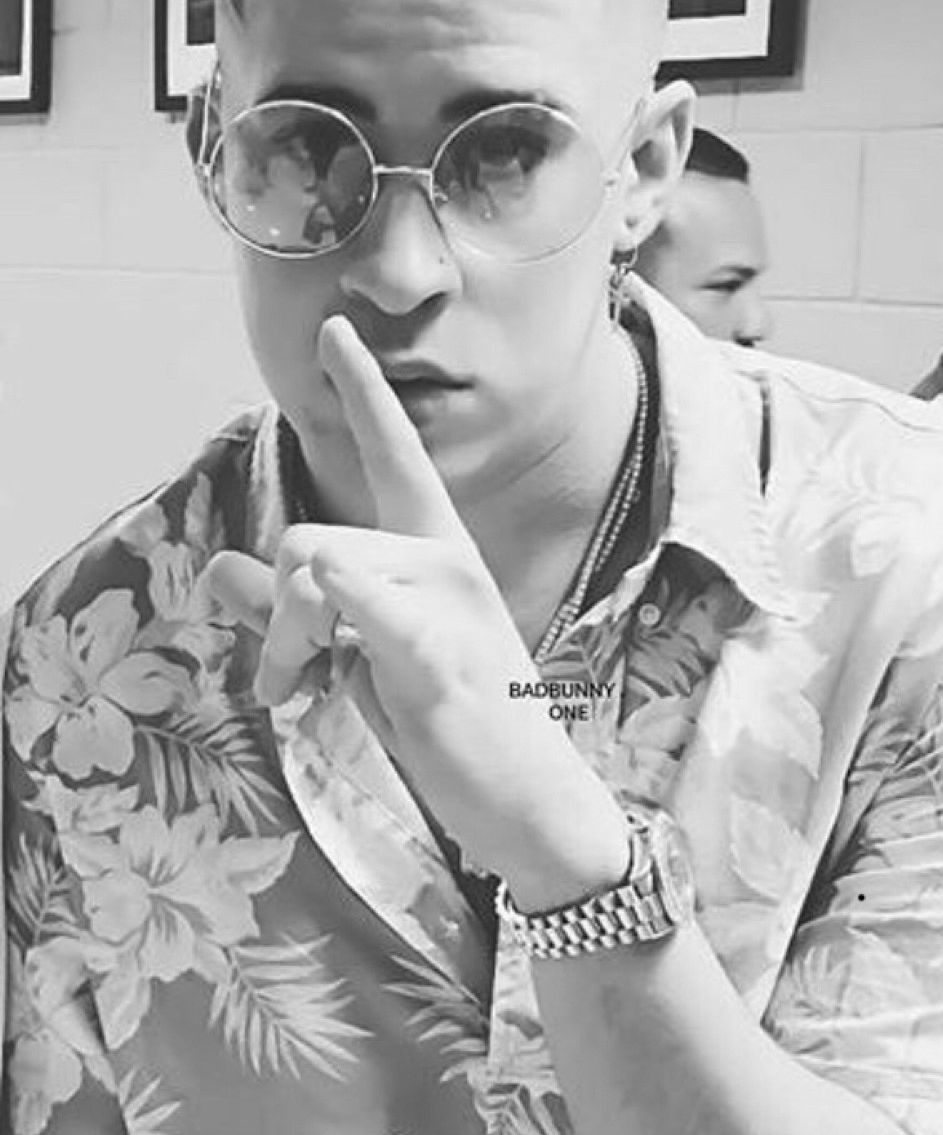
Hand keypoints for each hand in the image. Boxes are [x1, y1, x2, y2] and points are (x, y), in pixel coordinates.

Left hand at [203, 316, 628, 905]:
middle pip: (307, 542)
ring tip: (302, 695)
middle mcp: (444, 559)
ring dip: (282, 644)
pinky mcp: (438, 654)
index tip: (334, 328)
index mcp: (433, 552)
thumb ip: (291, 610)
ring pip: (311, 576)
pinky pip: (368, 606)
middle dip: (273, 617)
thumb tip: (220, 567)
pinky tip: (333, 606)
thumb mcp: (361, 658)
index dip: (363, 389)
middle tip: (283, 683)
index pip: (396, 453)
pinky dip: (341, 603)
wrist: (529, 805)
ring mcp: (447, 602)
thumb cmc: (453, 726)